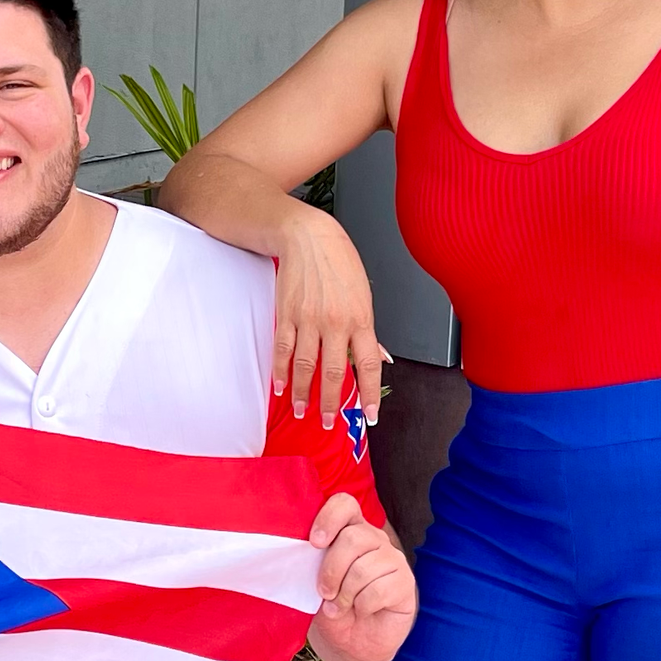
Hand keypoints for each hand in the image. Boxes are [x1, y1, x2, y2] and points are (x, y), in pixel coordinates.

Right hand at [272, 206, 388, 430]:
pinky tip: (282, 387)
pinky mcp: (286, 314)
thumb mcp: (363, 295)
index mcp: (360, 318)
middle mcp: (335, 322)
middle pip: (334, 372)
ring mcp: (308, 319)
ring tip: (302, 412)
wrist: (309, 237)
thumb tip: (378, 359)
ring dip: (303, 393)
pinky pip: (283, 350)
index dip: (371, 393)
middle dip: (332, 403)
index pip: (369, 364)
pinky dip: (281, 371)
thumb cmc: (339, 263)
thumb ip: (368, 330)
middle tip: (329, 423)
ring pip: (305, 366)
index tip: (370, 416)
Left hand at [304, 493, 417, 660]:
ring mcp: (393, 559)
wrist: (354, 642)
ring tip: (340, 607)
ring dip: (345, 594)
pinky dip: (362, 606)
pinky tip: (361, 611)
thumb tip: (294, 554)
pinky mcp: (405, 582)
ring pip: (364, 568)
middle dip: (332, 571)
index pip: (344, 504)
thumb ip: (309, 563)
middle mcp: (374, 539)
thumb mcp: (313, 583)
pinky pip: (378, 590)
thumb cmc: (333, 607)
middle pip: (353, 538)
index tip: (314, 544)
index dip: (329, 519)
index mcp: (349, 530)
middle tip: (324, 592)